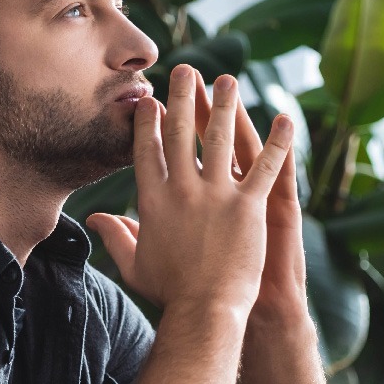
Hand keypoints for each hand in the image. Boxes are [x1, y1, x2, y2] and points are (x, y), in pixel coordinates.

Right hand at [87, 64, 293, 318]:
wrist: (204, 313)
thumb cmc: (169, 294)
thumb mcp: (134, 265)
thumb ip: (116, 236)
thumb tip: (97, 219)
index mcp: (154, 202)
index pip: (148, 151)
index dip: (149, 122)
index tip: (151, 100)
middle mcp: (182, 190)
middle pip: (180, 133)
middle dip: (182, 97)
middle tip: (186, 70)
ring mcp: (216, 196)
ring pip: (222, 139)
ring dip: (225, 105)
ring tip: (228, 80)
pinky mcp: (248, 207)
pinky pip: (266, 166)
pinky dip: (279, 142)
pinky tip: (286, 119)